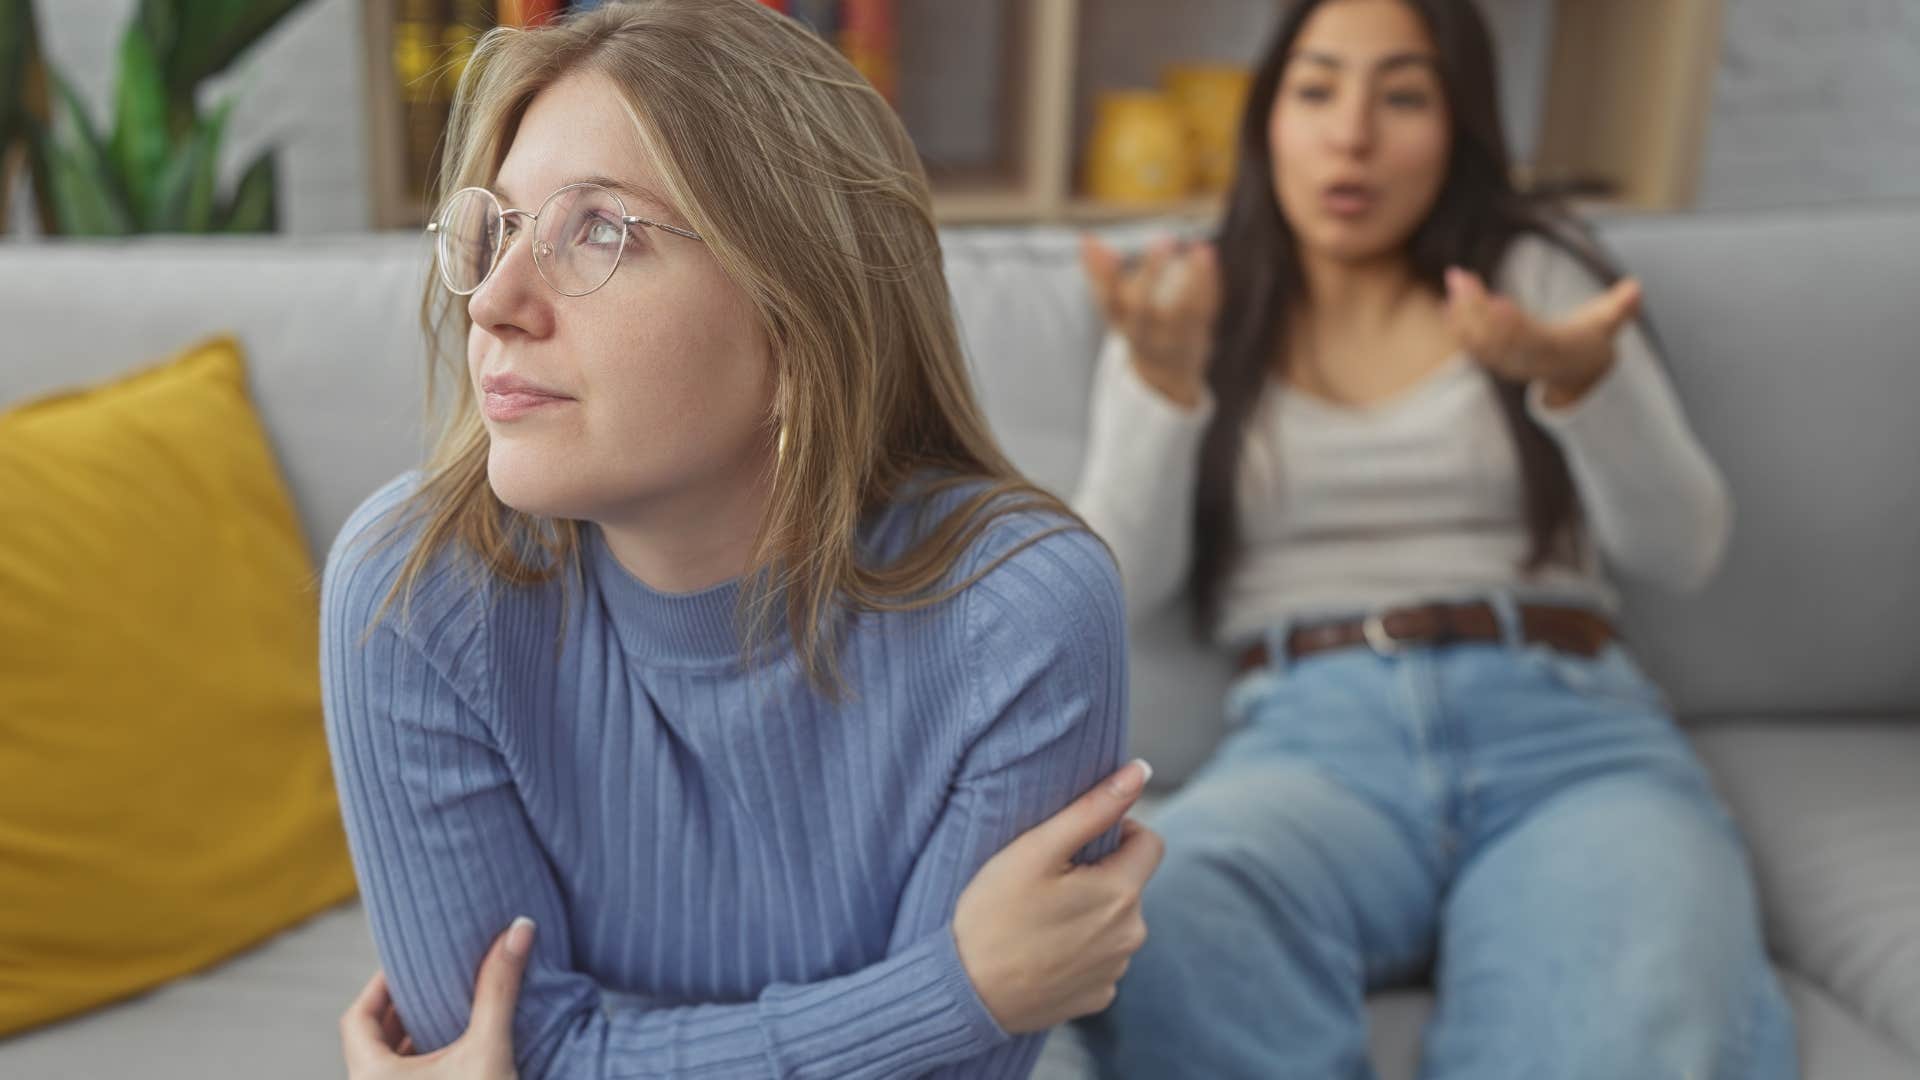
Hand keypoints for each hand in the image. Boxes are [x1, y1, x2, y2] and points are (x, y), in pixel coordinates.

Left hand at [340, 917, 535, 1079]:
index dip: (380, 987)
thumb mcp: (489, 1048)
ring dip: (412, 1038)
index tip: (409, 966)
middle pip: (371, 1040)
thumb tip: (520, 930)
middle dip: (401, 1009)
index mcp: (372, 1075)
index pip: (357, 1018)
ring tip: (443, 1012)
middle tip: (430, 983)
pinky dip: (422, 1062)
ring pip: (387, 1064)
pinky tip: (453, 1051)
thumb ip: (499, 990)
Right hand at [952, 759, 1164, 1032]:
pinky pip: (1100, 959)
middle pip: (1128, 884)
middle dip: (1098, 875)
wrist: (966, 995)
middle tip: (1046, 882)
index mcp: (1121, 893)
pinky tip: (1042, 951)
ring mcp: (1115, 971)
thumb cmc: (993, 915)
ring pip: (1114, 922)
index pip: (1150, 843)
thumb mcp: (1036, 850)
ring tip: (1039, 918)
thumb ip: (1092, 808)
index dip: (1117, 833)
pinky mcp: (1097, 998)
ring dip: (1089, 913)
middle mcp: (1131, 935)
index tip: (1076, 843)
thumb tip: (1141, 770)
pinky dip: (1079, 951)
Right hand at [1081, 233, 1221, 410]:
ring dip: (1194, 279)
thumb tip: (1086, 238)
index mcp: (1121, 325)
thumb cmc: (1136, 327)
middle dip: (1152, 274)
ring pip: (1184, 311)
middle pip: (1144, 308)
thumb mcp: (1115, 308)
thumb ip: (1101, 276)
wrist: (1166, 375)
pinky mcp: (1197, 334)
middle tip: (1162, 239)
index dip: (1103, 273)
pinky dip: (1208, 282)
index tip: (1098, 243)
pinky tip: (1206, 253)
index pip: (1108, 301)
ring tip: (1199, 249)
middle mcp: (1145, 335)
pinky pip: (1205, 309)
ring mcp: (1172, 338)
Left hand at [1445, 266, 1641, 407]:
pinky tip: (1449, 303)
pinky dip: (1460, 328)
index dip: (1512, 324)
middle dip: (1476, 309)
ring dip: (1464, 312)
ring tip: (1455, 279)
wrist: (1576, 373)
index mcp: (1556, 350)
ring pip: (1481, 342)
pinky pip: (1474, 347)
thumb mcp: (1609, 323)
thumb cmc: (1590, 339)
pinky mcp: (1497, 361)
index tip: (1497, 303)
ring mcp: (1510, 363)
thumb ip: (1621, 307)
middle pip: (1496, 339)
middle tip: (1460, 277)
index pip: (1530, 338)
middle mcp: (1529, 360)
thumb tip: (1635, 287)